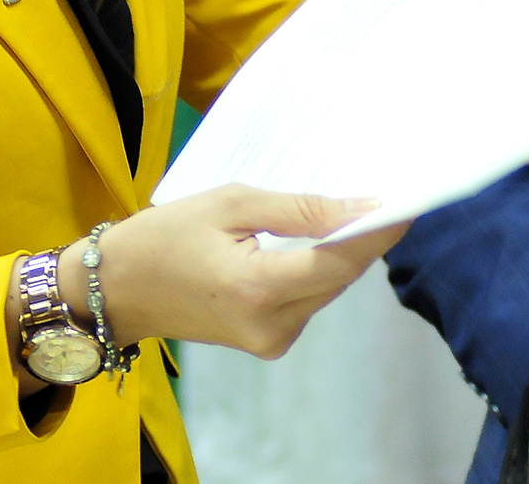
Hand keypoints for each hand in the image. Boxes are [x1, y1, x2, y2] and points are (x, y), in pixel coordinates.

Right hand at [43, 186, 407, 364]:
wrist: (116, 290)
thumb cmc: (163, 237)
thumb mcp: (230, 204)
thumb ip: (299, 209)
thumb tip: (361, 208)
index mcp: (258, 288)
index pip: (341, 259)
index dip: (381, 229)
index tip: (412, 196)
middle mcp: (274, 324)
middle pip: (342, 274)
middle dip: (367, 234)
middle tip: (390, 187)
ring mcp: (273, 340)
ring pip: (330, 286)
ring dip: (344, 248)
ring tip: (358, 203)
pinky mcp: (270, 341)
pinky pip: (311, 295)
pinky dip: (321, 265)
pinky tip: (322, 234)